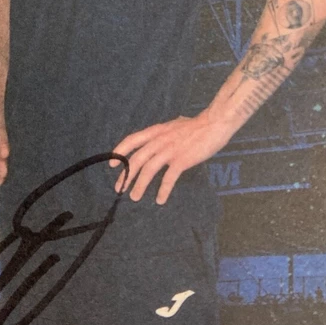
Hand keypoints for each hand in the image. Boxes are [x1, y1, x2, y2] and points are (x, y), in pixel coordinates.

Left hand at [109, 111, 231, 204]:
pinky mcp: (182, 160)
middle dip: (126, 175)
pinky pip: (168, 177)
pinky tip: (160, 199)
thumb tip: (164, 132)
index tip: (111, 163)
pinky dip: (163, 190)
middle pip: (137, 159)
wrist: (214, 124)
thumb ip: (166, 131)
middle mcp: (159, 140)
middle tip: (119, 188)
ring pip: (148, 169)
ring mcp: (170, 150)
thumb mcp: (175, 125)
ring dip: (140, 185)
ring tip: (134, 197)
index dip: (120, 151)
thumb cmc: (197, 125)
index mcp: (156, 131)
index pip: (132, 140)